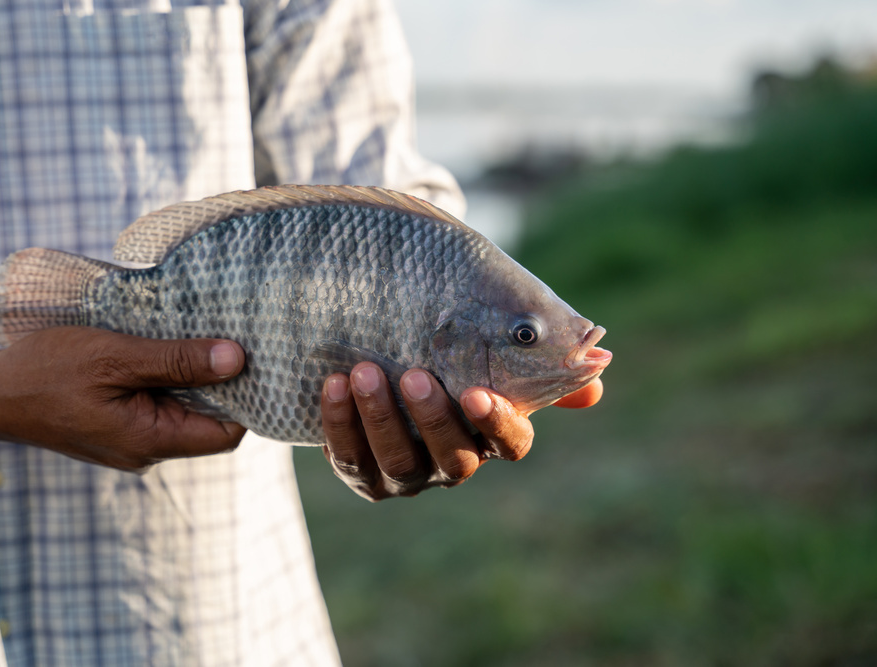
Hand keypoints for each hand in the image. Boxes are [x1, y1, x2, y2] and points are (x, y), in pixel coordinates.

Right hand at [0, 327, 246, 471]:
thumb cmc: (46, 371)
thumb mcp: (116, 356)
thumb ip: (178, 360)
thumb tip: (237, 359)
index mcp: (150, 441)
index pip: (226, 435)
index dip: (247, 399)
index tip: (254, 359)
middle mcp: (146, 450)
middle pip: (208, 423)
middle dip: (222, 384)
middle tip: (230, 337)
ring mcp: (130, 442)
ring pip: (182, 412)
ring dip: (192, 378)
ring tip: (196, 336)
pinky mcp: (116, 428)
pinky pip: (156, 407)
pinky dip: (166, 380)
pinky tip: (164, 350)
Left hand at [319, 363, 602, 500]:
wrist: (384, 354)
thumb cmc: (448, 349)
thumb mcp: (488, 346)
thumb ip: (534, 356)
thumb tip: (598, 367)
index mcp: (493, 434)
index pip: (511, 443)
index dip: (497, 424)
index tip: (478, 392)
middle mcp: (454, 462)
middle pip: (454, 458)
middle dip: (433, 419)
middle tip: (414, 374)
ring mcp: (408, 473)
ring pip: (399, 461)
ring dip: (380, 418)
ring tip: (363, 372)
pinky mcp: (363, 473)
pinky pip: (350, 458)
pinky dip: (340, 423)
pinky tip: (333, 385)